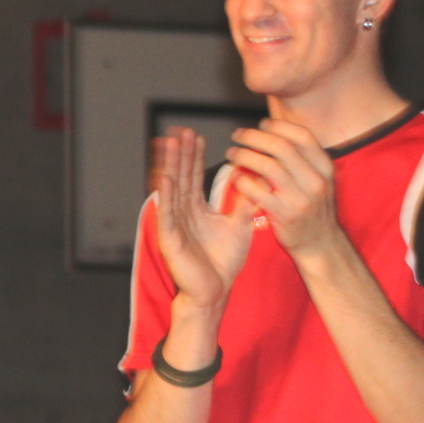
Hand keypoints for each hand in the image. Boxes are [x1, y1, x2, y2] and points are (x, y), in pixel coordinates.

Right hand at [152, 129, 256, 312]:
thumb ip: (245, 204)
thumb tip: (258, 182)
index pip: (193, 176)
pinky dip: (165, 195)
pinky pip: (167, 214)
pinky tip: (165, 178)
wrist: (215, 291)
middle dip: (180, 154)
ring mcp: (174, 225)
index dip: (194, 156)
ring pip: (171, 190)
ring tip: (168, 145)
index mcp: (196, 210)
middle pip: (180, 177)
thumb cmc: (223, 262)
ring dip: (169, 167)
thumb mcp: (240, 225)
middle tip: (180, 131)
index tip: (196, 136)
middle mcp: (182, 214)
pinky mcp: (170, 239)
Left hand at [225, 119, 343, 257]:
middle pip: (282, 147)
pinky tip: (234, 177)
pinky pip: (258, 191)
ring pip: (268, 166)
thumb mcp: (317, 180)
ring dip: (244, 155)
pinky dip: (243, 181)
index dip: (279, 126)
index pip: (302, 136)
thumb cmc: (312, 208)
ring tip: (231, 153)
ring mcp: (301, 197)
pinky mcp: (285, 214)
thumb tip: (274, 134)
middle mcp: (316, 179)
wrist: (321, 243)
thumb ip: (301, 160)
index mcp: (325, 167)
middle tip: (237, 135)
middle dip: (255, 137)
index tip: (261, 123)